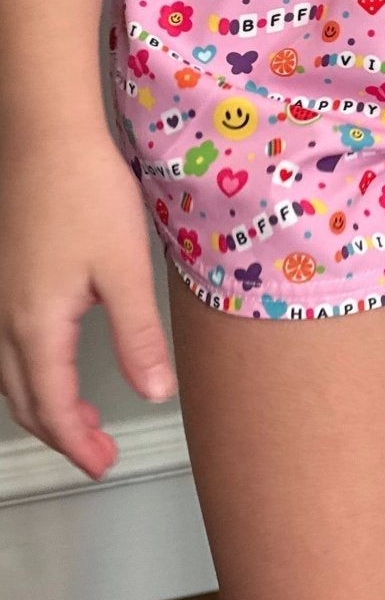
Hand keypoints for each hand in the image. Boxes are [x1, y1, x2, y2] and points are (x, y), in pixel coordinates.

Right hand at [0, 132, 176, 478]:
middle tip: (99, 452)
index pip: (53, 408)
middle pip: (23, 400)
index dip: (80, 444)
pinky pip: (2, 348)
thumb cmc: (86, 192)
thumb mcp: (126, 268)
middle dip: (61, 434)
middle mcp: (2, 319)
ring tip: (83, 418)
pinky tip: (52, 364)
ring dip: (42, 405)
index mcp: (36, 325)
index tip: (105, 464)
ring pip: (7, 376)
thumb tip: (154, 393)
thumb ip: (138, 336)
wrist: (45, 135)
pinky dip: (26, 374)